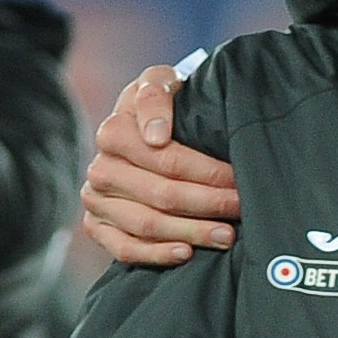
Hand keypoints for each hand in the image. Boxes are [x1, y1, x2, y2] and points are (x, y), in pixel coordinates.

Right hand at [80, 67, 238, 266]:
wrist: (145, 127)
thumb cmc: (164, 105)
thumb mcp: (162, 83)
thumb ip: (157, 97)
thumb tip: (156, 137)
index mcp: (114, 132)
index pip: (168, 160)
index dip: (208, 172)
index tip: (238, 178)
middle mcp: (100, 168)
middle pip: (161, 194)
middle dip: (209, 203)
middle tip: (241, 208)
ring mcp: (96, 200)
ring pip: (146, 224)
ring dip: (191, 232)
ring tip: (226, 235)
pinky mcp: (96, 226)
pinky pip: (125, 248)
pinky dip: (156, 254)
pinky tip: (186, 253)